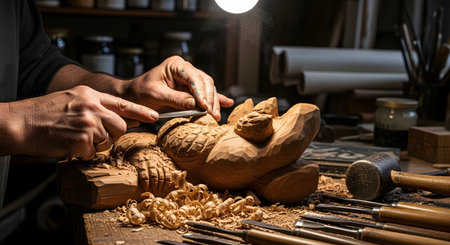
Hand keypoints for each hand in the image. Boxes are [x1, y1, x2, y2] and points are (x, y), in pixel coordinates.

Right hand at [8, 86, 156, 159]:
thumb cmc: (42, 113)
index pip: (122, 103)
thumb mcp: (71, 99)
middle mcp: (92, 107)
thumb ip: (93, 105)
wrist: (20, 123)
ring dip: (94, 146)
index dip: (140, 111)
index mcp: (90, 95)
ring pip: (107, 141)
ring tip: (75, 139)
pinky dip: (82, 154)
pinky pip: (93, 153)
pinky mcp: (83, 140)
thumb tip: (112, 117)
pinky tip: (69, 146)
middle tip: (94, 137)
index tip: (154, 116)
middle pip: (120, 126)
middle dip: (112, 135)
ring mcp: (89, 123)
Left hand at [126, 56, 233, 120]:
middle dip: (210, 100)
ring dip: (213, 103)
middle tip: (213, 115)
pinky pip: (205, 94)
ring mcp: (189, 79)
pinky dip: (216, 99)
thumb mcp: (156, 96)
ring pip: (208, 89)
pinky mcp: (190, 89)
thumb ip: (176, 99)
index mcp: (176, 65)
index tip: (205, 108)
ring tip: (217, 116)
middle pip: (205, 83)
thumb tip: (196, 106)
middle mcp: (185, 69)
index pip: (194, 77)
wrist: (133, 96)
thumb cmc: (141, 93)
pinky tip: (227, 103)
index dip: (201, 93)